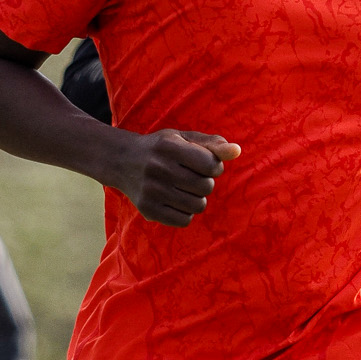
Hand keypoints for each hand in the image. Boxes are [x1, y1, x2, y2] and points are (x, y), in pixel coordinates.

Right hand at [108, 130, 241, 227]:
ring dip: (197, 198)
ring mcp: (151, 191)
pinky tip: (176, 201)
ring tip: (184, 189)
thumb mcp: (184, 139)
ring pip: (197, 206)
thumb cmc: (162, 148)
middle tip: (191, 176)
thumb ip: (212, 144)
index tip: (204, 163)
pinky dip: (186, 213)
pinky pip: (184, 220)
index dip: (214, 166)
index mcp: (169, 146)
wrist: (123, 161)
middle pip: (206, 187)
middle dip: (205, 182)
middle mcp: (158, 168)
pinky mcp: (148, 210)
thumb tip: (237, 151)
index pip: (211, 164)